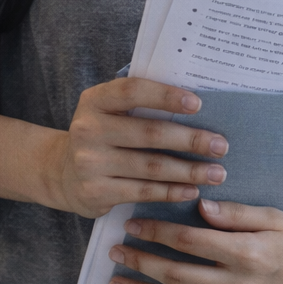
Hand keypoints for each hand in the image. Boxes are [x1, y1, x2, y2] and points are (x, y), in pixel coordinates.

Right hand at [44, 78, 228, 217]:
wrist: (62, 173)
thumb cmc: (102, 135)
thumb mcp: (109, 112)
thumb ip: (140, 103)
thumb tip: (195, 103)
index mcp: (94, 100)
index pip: (132, 91)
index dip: (165, 96)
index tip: (198, 104)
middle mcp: (88, 129)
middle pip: (149, 133)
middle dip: (190, 139)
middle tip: (220, 145)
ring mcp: (90, 163)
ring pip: (151, 166)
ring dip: (189, 170)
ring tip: (217, 173)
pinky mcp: (96, 192)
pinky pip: (143, 192)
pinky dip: (172, 192)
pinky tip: (192, 189)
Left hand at [108, 199, 282, 283]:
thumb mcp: (272, 217)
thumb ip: (235, 213)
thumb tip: (200, 206)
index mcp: (246, 253)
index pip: (188, 241)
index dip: (156, 232)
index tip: (133, 223)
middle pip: (174, 275)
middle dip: (139, 261)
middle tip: (115, 250)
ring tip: (118, 281)